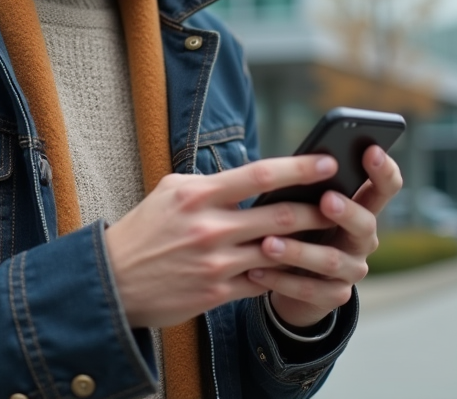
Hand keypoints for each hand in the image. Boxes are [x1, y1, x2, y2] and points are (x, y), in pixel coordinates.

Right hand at [105, 155, 340, 328]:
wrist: (113, 281)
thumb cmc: (144, 230)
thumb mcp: (171, 192)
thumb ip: (211, 182)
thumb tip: (251, 174)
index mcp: (198, 195)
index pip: (258, 175)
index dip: (298, 169)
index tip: (326, 162)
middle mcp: (209, 228)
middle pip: (279, 216)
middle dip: (317, 210)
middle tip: (343, 203)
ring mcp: (215, 263)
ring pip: (278, 252)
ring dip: (309, 246)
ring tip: (332, 239)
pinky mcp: (217, 293)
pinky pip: (263, 283)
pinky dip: (284, 276)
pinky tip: (303, 270)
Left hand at [246, 145, 402, 328]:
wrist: (293, 281)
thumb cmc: (298, 227)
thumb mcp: (305, 205)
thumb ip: (307, 187)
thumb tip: (291, 163)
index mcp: (361, 208)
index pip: (385, 187)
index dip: (383, 170)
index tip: (371, 150)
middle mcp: (363, 240)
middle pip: (366, 224)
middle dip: (347, 211)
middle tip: (327, 199)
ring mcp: (351, 270)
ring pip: (330, 261)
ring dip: (298, 251)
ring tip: (267, 243)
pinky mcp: (334, 297)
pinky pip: (309, 289)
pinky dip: (281, 280)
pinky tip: (256, 270)